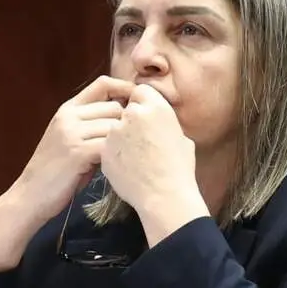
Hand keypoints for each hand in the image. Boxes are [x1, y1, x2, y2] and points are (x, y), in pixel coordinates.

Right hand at [0, 76, 135, 273]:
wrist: (30, 196)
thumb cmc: (55, 173)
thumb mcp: (70, 141)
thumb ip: (91, 127)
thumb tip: (126, 120)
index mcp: (67, 110)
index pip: (102, 84)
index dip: (125, 89)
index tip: (139, 104)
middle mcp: (68, 116)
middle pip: (114, 106)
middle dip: (127, 123)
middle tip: (135, 142)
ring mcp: (71, 133)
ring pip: (115, 126)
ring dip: (124, 142)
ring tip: (127, 157)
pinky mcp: (77, 152)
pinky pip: (109, 146)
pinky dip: (118, 155)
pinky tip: (120, 167)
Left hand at [100, 84, 200, 217]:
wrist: (164, 196)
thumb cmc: (180, 169)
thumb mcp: (182, 138)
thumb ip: (165, 124)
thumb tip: (159, 124)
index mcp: (155, 107)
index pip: (140, 91)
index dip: (142, 102)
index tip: (145, 117)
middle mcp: (132, 114)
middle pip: (124, 109)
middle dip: (129, 120)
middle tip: (139, 139)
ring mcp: (115, 132)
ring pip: (113, 128)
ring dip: (119, 137)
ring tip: (133, 157)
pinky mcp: (104, 150)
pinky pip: (106, 146)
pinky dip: (113, 154)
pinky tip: (126, 167)